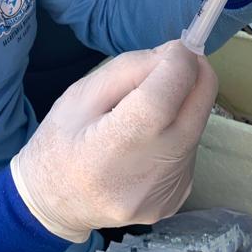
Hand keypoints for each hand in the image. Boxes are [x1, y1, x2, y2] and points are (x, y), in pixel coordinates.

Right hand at [11, 42, 217, 242]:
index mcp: (106, 152)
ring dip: (184, 109)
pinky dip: (179, 135)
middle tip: (185, 61)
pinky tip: (152, 140)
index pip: (159, 102)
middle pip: (194, 116)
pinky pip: (189, 153)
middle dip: (198, 79)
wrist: (54, 204)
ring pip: (195, 133)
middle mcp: (142, 179)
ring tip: (151, 110)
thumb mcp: (79, 95)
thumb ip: (128, 70)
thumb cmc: (60, 144)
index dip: (178, 67)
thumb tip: (176, 55)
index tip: (181, 47)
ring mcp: (163, 195)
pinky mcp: (176, 201)